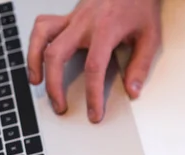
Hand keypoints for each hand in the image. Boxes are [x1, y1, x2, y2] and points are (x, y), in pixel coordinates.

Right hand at [27, 0, 161, 122]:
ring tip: (36, 83)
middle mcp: (84, 23)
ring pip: (41, 37)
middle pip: (57, 55)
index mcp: (106, 29)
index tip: (94, 113)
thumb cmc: (141, 6)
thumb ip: (140, 65)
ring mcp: (72, 18)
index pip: (94, 67)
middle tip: (60, 106)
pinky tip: (38, 58)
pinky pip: (43, 26)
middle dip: (54, 85)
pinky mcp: (68, 15)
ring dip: (34, 61)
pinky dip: (35, 43)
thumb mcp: (150, 36)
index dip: (92, 94)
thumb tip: (133, 91)